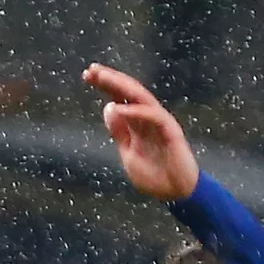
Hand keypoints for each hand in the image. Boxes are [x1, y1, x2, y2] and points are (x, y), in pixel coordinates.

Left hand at [84, 65, 197, 202]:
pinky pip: (152, 116)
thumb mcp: (129, 153)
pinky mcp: (170, 131)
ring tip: (102, 78)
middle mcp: (148, 117)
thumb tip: (108, 108)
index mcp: (137, 122)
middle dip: (110, 79)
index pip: (119, 98)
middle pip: (128, 92)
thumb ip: (119, 132)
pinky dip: (134, 111)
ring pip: (140, 97)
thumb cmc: (155, 175)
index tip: (87, 76)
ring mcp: (159, 122)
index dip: (105, 85)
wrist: (176, 193)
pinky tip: (118, 108)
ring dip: (121, 86)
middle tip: (91, 70)